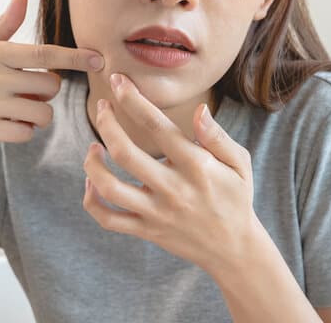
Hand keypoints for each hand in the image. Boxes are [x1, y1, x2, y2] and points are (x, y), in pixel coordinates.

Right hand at [0, 0, 103, 150]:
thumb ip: (6, 24)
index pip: (45, 53)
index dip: (75, 57)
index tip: (98, 59)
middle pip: (50, 86)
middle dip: (45, 94)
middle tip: (23, 95)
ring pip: (42, 113)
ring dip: (35, 116)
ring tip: (13, 111)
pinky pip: (26, 133)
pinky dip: (21, 132)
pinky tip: (3, 125)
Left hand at [82, 73, 255, 273]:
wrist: (234, 249)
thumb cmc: (236, 197)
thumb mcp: (239, 163)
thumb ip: (218, 136)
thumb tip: (199, 110)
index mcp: (196, 166)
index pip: (157, 126)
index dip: (133, 100)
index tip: (118, 81)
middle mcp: (173, 188)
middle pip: (125, 153)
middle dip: (106, 122)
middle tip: (102, 106)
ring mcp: (156, 212)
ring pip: (109, 187)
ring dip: (92, 163)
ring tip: (93, 147)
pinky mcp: (146, 230)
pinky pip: (108, 218)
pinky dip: (91, 199)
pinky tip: (92, 181)